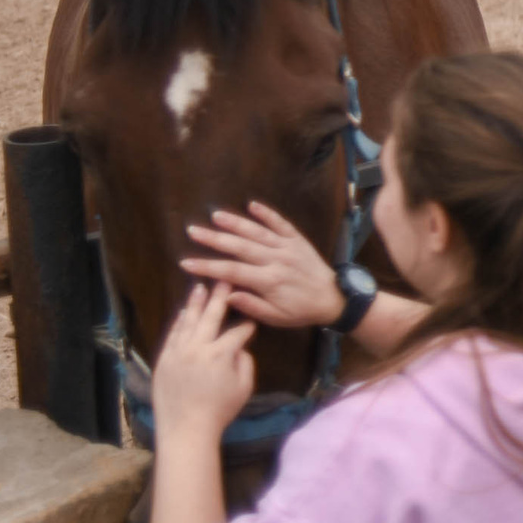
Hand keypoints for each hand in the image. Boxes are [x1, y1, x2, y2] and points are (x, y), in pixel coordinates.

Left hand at [153, 283, 256, 443]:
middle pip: (210, 317)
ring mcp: (177, 353)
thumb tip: (239, 349)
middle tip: (224, 279)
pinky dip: (180, 322)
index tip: (252, 320)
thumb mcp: (244, 388)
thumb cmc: (219, 411)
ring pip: (188, 322)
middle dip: (219, 297)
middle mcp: (197, 348)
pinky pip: (173, 335)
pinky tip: (185, 312)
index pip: (237, 332)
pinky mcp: (164, 360)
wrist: (185, 429)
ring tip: (201, 287)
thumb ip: (245, 363)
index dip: (247, 326)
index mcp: (220, 354)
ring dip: (196, 303)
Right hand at [184, 202, 343, 327]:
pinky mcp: (298, 240)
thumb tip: (226, 296)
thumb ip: (251, 306)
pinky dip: (267, 214)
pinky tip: (252, 205)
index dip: (207, 267)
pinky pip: (282, 223)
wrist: (335, 298)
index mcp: (269, 280)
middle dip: (214, 239)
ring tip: (215, 216)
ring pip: (258, 232)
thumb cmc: (302, 310)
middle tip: (193, 231)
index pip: (231, 271)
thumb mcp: (276, 317)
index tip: (186, 262)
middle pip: (240, 246)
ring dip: (236, 222)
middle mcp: (277, 259)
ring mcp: (288, 247)